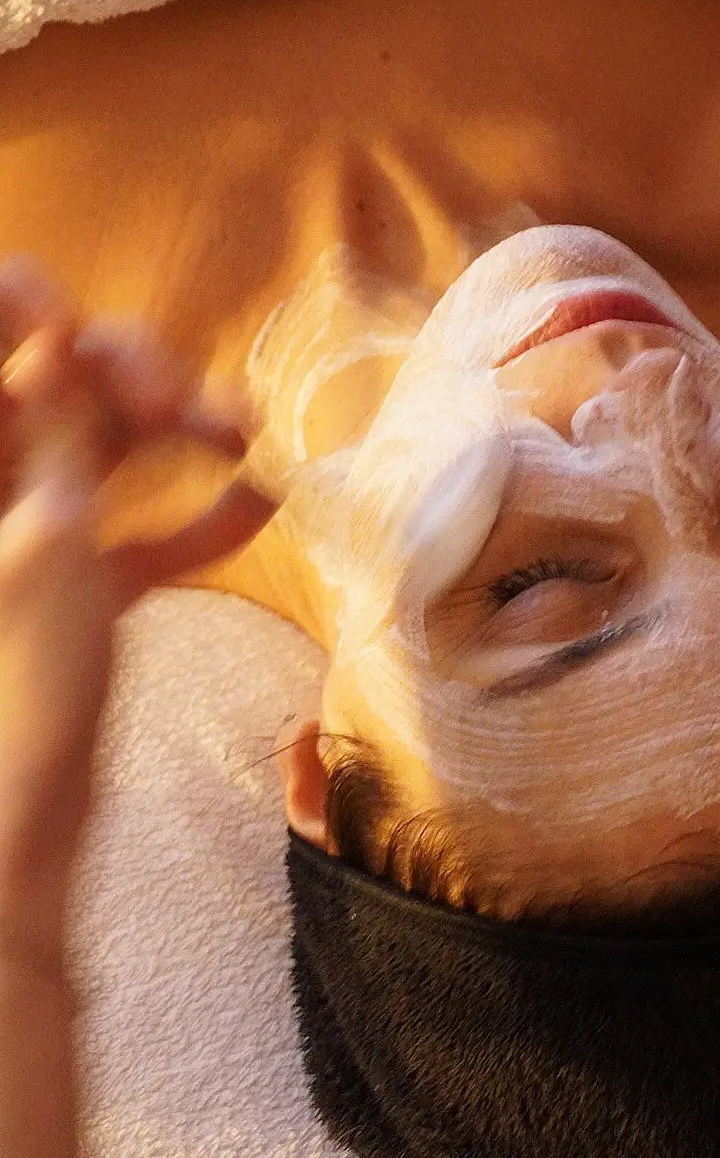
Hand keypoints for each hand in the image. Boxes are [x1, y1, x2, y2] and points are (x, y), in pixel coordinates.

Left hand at [0, 257, 277, 922]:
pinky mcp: (67, 589)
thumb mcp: (50, 549)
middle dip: (123, 378)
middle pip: (44, 387)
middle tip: (189, 403)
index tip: (81, 322)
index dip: (20, 314)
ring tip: (244, 435)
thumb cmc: (15, 700)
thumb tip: (61, 337)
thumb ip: (60, 437)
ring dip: (177, 440)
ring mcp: (21, 539)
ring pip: (97, 455)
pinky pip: (129, 531)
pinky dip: (189, 520)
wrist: (16, 843)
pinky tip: (257, 505)